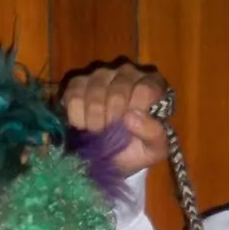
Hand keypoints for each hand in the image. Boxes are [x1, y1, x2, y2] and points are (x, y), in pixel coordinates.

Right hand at [61, 61, 168, 176]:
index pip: (145, 89)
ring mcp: (102, 74)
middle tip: (110, 135)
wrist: (112, 157)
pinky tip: (82, 126)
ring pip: (95, 90)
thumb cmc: (138, 148)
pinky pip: (74, 93)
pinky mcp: (78, 81)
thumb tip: (131, 116)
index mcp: (153, 84)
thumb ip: (153, 133)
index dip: (135, 111)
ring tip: (97, 132)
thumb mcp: (155, 150)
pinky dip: (76, 116)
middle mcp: (128, 72)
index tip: (129, 129)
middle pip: (119, 90)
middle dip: (112, 120)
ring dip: (94, 119)